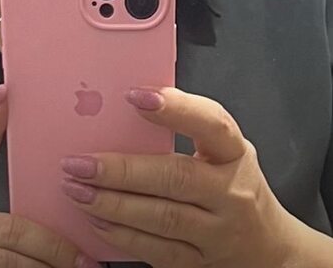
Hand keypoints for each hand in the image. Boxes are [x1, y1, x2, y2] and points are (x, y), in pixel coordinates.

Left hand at [60, 85, 298, 267]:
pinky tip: (96, 220)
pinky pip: (157, 251)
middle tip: (78, 162)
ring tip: (76, 190)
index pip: (210, 124)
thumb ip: (188, 126)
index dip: (175, 109)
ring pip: (161, 218)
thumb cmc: (235, 185)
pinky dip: (122, 236)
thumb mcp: (223, 150)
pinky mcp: (200, 263)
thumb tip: (134, 99)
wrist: (269, 249)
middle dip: (121, 170)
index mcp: (234, 154)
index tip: (134, 96)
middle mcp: (230, 193)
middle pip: (175, 178)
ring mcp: (217, 233)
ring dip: (112, 204)